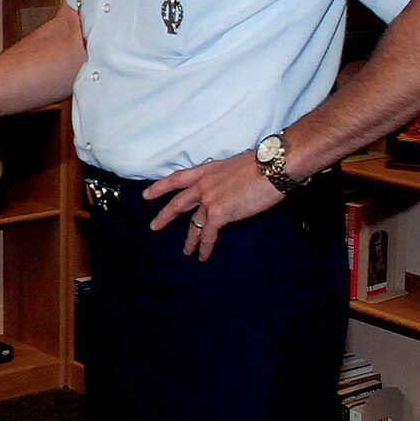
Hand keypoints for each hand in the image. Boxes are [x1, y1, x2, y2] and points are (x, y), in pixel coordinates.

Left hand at [143, 154, 279, 261]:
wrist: (272, 167)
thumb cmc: (262, 165)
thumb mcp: (234, 166)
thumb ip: (223, 178)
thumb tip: (227, 189)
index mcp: (207, 170)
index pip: (177, 178)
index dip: (160, 187)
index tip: (147, 194)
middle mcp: (203, 184)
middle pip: (177, 203)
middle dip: (164, 216)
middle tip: (154, 226)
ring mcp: (209, 199)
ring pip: (193, 224)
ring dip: (189, 240)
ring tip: (186, 251)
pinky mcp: (219, 214)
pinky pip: (208, 235)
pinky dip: (205, 247)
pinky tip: (202, 256)